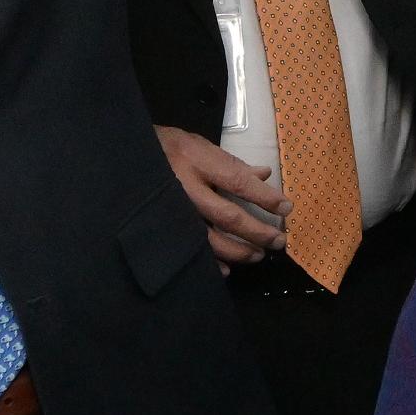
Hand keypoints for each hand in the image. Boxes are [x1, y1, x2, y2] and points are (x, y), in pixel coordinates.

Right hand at [156, 126, 283, 264]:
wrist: (129, 158)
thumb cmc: (169, 147)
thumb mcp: (201, 145)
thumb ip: (232, 163)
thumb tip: (264, 175)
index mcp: (197, 161)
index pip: (238, 182)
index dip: (265, 197)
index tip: (286, 208)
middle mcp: (185, 187)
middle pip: (228, 217)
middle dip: (257, 232)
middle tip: (278, 241)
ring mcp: (172, 211)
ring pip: (209, 240)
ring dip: (238, 251)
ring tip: (258, 255)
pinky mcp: (163, 228)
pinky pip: (188, 250)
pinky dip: (210, 262)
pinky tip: (227, 269)